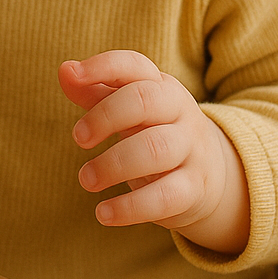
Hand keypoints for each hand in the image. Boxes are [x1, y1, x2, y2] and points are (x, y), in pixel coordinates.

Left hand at [59, 51, 250, 254]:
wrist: (212, 174)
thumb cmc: (154, 131)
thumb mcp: (128, 109)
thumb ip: (94, 90)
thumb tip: (65, 70)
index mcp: (160, 86)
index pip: (134, 65)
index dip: (102, 66)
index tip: (72, 75)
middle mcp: (180, 113)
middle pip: (144, 100)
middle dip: (104, 117)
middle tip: (78, 139)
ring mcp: (191, 150)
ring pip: (154, 149)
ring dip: (112, 165)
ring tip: (86, 179)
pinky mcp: (193, 189)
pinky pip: (164, 197)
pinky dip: (130, 208)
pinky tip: (103, 213)